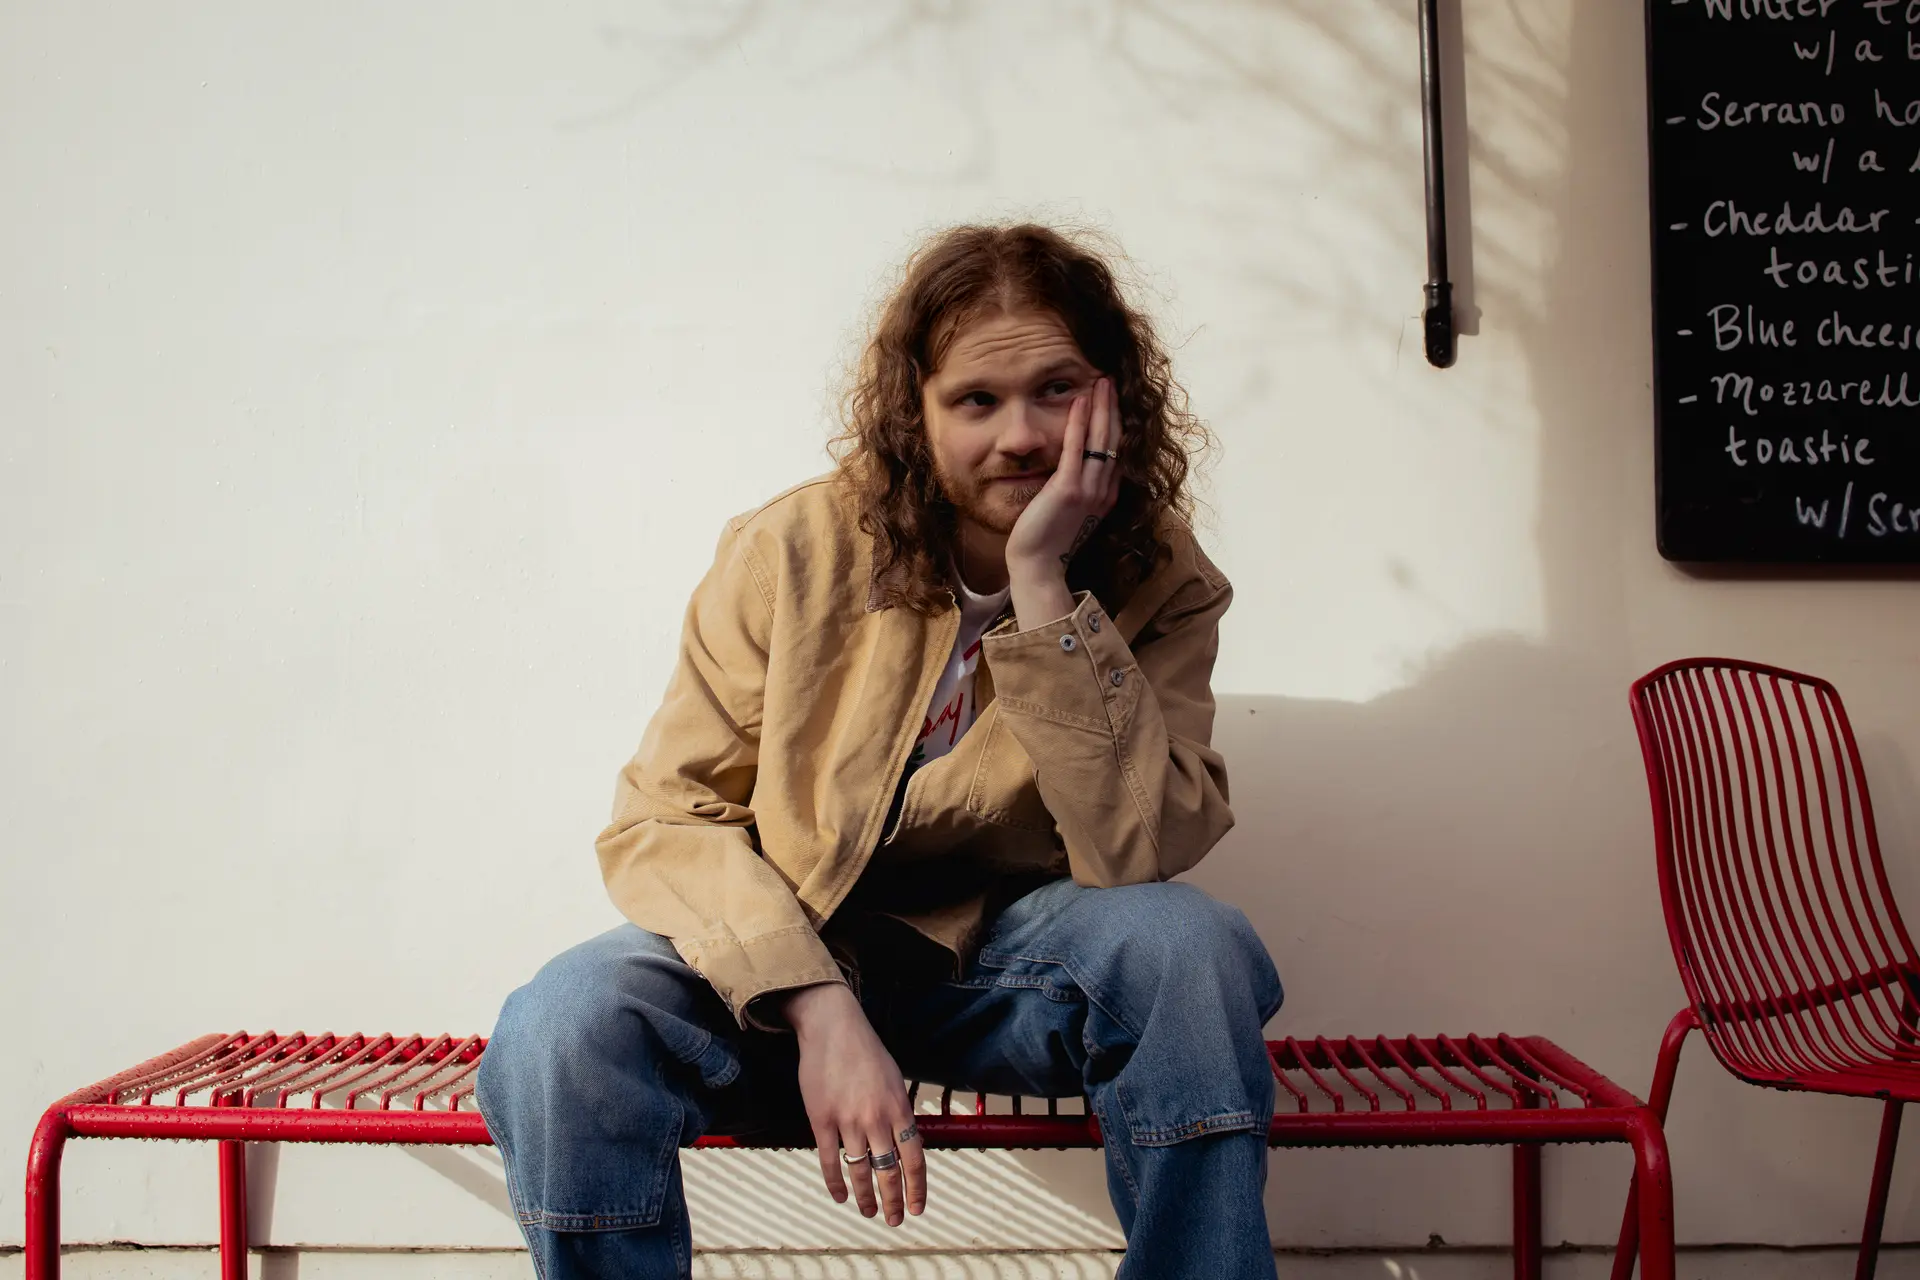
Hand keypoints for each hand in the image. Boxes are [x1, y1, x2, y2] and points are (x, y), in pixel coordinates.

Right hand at [779, 983, 926, 1224]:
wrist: (833, 1027)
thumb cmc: (866, 1051)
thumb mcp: (895, 1080)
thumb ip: (899, 1113)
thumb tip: (906, 1144)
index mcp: (899, 1108)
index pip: (914, 1159)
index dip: (917, 1189)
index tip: (917, 1208)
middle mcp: (876, 1118)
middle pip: (889, 1172)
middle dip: (893, 1201)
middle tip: (894, 1219)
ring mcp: (848, 1120)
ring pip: (861, 1171)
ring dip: (866, 1197)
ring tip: (869, 1212)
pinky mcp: (821, 1120)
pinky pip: (830, 1160)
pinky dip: (836, 1183)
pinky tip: (841, 1196)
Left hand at [1003, 375, 1122, 578]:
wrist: (1037, 566)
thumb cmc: (1046, 541)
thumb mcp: (1069, 511)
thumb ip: (1076, 489)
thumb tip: (1073, 469)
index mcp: (1105, 496)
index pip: (1115, 451)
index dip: (1115, 422)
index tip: (1111, 400)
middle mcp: (1103, 491)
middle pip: (1113, 440)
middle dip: (1112, 407)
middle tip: (1109, 380)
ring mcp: (1088, 491)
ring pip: (1100, 440)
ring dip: (1101, 407)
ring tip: (1101, 381)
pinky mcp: (1067, 490)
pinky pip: (1075, 448)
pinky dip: (1078, 423)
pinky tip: (1079, 400)